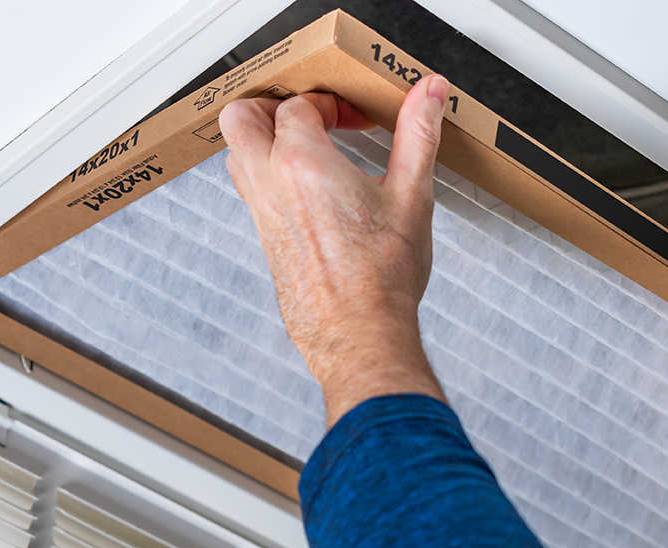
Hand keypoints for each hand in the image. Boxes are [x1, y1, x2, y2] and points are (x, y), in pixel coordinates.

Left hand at [219, 76, 450, 425]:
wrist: (361, 335)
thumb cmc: (382, 278)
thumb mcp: (411, 195)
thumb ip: (418, 134)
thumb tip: (430, 92)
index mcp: (302, 164)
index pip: (297, 106)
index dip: (328, 103)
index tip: (354, 118)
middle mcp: (271, 186)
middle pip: (240, 119)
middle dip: (270, 106)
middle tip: (308, 116)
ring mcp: (262, 216)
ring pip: (238, 157)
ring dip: (264, 142)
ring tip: (307, 149)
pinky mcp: (266, 242)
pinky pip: (252, 194)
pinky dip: (269, 177)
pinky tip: (310, 192)